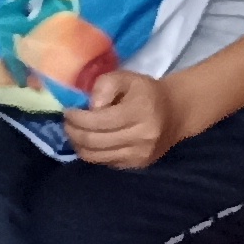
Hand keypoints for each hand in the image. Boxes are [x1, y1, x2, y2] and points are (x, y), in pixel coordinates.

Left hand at [61, 67, 181, 169]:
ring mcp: (139, 154)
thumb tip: (90, 107)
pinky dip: (92, 152)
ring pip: (95, 156)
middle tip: (67, 122)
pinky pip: (104, 162)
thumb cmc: (147, 92)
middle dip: (73, 131)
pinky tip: (90, 141)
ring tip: (75, 132)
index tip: (68, 111)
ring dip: (78, 144)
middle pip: (93, 141)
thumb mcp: (127, 78)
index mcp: (140, 111)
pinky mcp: (137, 165)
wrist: (176, 113)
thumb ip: (105, 85)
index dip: (77, 118)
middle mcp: (141, 136)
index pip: (99, 121)